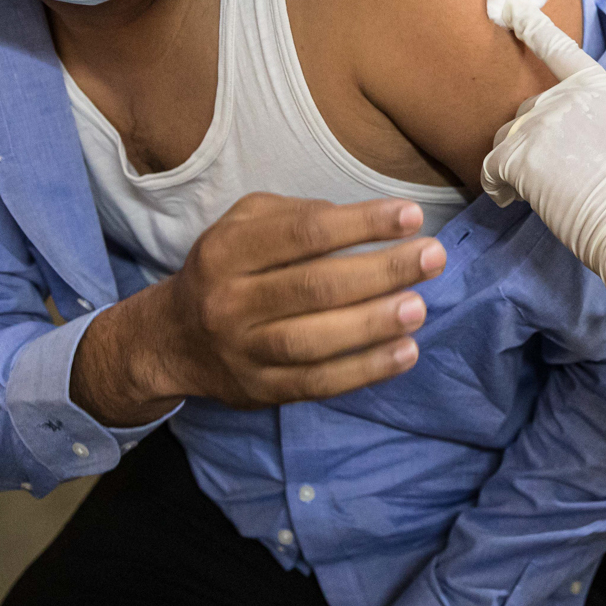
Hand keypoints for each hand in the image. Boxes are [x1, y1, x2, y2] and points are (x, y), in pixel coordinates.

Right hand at [73, 195, 445, 423]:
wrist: (172, 338)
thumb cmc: (228, 268)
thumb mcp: (244, 225)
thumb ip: (296, 216)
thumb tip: (365, 221)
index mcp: (227, 250)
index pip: (303, 233)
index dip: (361, 223)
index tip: (411, 215)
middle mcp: (230, 301)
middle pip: (313, 286)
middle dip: (381, 270)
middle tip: (432, 257)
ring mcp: (243, 351)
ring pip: (314, 341)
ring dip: (373, 325)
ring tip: (419, 308)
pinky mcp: (260, 390)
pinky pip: (317, 383)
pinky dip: (365, 371)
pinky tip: (405, 353)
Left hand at [480, 0, 605, 361]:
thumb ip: (602, 119)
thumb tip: (585, 134)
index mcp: (599, 87)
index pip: (558, 47)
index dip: (532, 23)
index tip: (512, 2)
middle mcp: (565, 98)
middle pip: (529, 111)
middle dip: (534, 141)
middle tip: (554, 176)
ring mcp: (541, 126)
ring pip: (508, 139)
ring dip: (516, 163)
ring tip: (540, 193)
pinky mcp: (519, 158)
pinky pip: (491, 166)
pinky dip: (498, 184)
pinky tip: (513, 198)